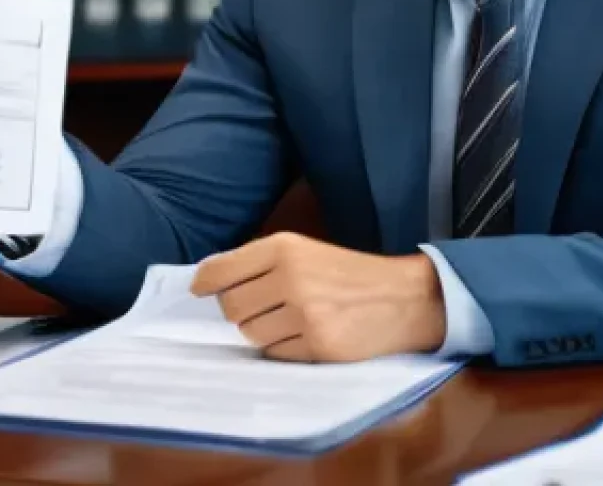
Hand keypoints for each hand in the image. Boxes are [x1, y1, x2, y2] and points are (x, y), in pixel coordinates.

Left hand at [190, 232, 446, 362]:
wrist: (403, 297)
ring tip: (292, 319)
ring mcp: (305, 313)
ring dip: (263, 331)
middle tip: (264, 307)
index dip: (205, 283)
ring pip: (251, 334)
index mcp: (284, 246)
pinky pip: (276, 355)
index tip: (200, 289)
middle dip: (240, 311)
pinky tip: (307, 335)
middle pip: (231, 308)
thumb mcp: (305, 251)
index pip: (220, 270)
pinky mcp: (318, 346)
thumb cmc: (348, 274)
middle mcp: (290, 276)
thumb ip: (260, 262)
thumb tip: (207, 282)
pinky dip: (284, 349)